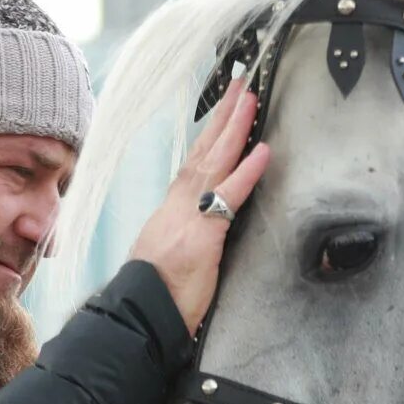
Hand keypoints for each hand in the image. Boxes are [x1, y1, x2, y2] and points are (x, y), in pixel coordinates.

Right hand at [129, 81, 269, 334]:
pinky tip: (263, 151)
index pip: (194, 164)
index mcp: (171, 211)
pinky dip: (247, 172)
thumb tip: (198, 229)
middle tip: (239, 86)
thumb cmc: (157, 295)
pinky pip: (228, 198)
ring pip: (214, 162)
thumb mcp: (170, 256)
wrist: (139, 316)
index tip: (222, 113)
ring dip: (234, 129)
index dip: (209, 137)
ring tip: (250, 99)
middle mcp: (177, 206)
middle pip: (203, 152)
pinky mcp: (202, 236)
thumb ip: (187, 236)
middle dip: (222, 118)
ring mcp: (188, 218)